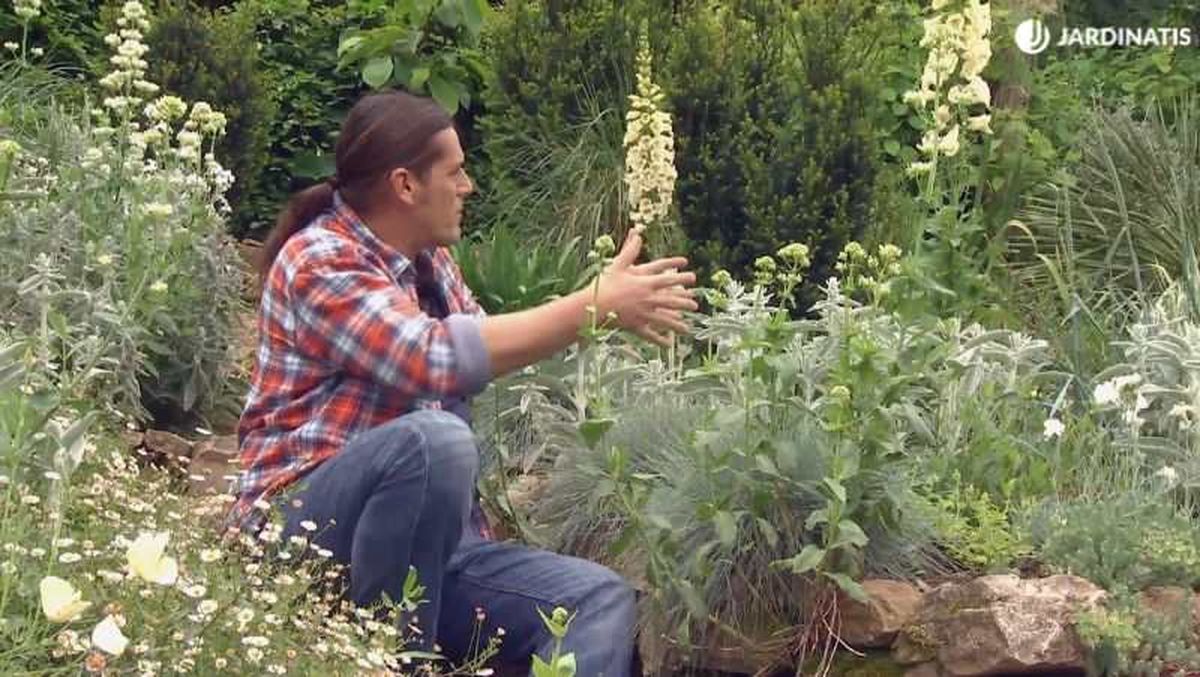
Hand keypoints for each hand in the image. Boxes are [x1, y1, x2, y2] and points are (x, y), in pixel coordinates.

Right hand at [596, 229, 697, 345]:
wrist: (593, 306)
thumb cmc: (605, 284)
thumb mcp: (618, 265)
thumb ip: (630, 251)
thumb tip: (638, 233)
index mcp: (645, 283)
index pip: (668, 279)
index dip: (681, 276)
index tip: (692, 275)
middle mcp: (648, 299)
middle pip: (672, 301)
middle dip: (685, 302)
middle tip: (695, 304)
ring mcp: (643, 314)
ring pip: (665, 320)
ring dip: (677, 324)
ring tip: (687, 329)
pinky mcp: (636, 326)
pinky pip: (650, 335)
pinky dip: (659, 340)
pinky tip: (669, 345)